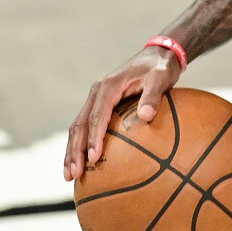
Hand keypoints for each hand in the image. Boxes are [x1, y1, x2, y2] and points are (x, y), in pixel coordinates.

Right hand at [63, 45, 181, 180]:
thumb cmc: (160, 68)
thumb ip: (153, 96)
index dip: (94, 138)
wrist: (158, 55)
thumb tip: (145, 116)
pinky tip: (80, 163)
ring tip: (70, 175)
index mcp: (109, 86)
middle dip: (75, 150)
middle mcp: (97, 92)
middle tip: (74, 174)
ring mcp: (96, 99)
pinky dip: (80, 145)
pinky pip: (85, 126)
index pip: (97, 116)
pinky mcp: (100, 105)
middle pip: (80, 124)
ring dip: (72, 151)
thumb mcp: (161, 78)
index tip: (94, 158)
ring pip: (78, 127)